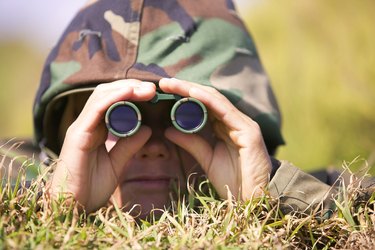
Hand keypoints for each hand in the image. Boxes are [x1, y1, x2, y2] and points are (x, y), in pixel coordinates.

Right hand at [49, 80, 154, 211]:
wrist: (72, 208)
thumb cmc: (91, 188)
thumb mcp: (118, 164)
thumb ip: (130, 146)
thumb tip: (148, 129)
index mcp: (96, 130)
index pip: (112, 103)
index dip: (132, 95)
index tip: (153, 95)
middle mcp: (87, 125)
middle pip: (107, 95)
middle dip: (130, 88)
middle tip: (153, 88)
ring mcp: (81, 128)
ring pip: (101, 96)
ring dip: (125, 89)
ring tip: (146, 89)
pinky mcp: (77, 134)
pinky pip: (96, 109)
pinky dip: (114, 98)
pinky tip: (130, 93)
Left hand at [159, 78, 271, 199]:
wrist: (253, 199)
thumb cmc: (233, 180)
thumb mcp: (207, 159)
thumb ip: (191, 143)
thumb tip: (168, 129)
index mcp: (227, 126)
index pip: (205, 104)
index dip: (185, 95)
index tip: (165, 90)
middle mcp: (236, 121)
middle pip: (209, 98)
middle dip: (186, 88)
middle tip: (164, 83)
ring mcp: (243, 124)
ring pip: (216, 100)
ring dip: (193, 90)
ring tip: (173, 84)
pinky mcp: (248, 131)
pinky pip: (225, 111)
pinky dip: (208, 100)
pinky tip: (192, 92)